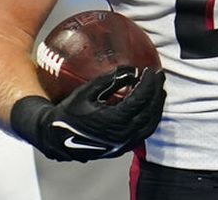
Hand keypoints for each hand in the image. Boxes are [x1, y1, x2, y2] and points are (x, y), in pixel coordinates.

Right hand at [9, 66, 165, 161]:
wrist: (57, 138)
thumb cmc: (69, 112)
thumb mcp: (86, 92)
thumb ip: (109, 80)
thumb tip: (130, 70)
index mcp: (113, 121)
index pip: (140, 100)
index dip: (149, 84)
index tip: (151, 71)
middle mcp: (122, 135)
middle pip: (149, 112)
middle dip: (157, 92)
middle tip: (159, 76)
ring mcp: (123, 144)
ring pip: (150, 125)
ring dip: (157, 106)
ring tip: (159, 90)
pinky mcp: (122, 148)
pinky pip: (144, 133)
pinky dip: (150, 118)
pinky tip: (150, 106)